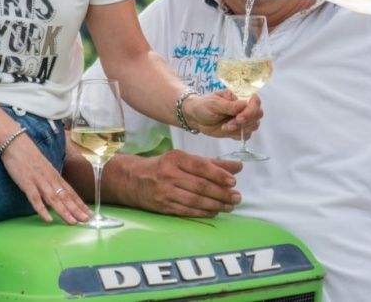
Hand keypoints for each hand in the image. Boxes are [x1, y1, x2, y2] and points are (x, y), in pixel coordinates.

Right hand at [0, 134, 90, 223]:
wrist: (15, 143)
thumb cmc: (29, 155)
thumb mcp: (44, 167)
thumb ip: (50, 180)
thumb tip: (56, 192)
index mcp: (55, 175)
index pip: (70, 192)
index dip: (80, 203)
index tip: (89, 213)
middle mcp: (50, 179)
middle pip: (65, 197)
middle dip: (76, 209)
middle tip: (87, 220)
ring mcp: (39, 181)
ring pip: (54, 199)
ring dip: (64, 211)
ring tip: (73, 222)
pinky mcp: (27, 183)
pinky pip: (35, 198)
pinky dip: (41, 209)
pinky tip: (47, 219)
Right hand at [124, 150, 242, 216]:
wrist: (132, 179)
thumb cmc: (163, 166)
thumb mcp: (184, 159)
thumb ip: (211, 163)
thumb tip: (238, 166)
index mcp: (175, 158)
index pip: (200, 167)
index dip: (218, 175)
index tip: (233, 181)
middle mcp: (169, 174)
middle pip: (200, 186)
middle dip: (221, 193)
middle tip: (237, 197)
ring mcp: (164, 192)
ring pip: (195, 201)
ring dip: (215, 205)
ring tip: (229, 206)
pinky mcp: (162, 207)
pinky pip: (186, 211)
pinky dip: (203, 212)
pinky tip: (214, 212)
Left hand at [183, 90, 262, 137]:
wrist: (194, 117)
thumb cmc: (203, 105)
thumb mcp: (214, 104)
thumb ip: (230, 106)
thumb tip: (245, 105)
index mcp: (238, 97)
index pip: (255, 101)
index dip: (251, 110)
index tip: (239, 117)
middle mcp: (243, 108)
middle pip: (258, 115)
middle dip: (246, 121)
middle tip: (230, 124)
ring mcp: (242, 120)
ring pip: (253, 126)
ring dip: (240, 129)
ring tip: (225, 127)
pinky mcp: (238, 130)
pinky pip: (246, 135)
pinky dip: (238, 135)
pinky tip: (226, 130)